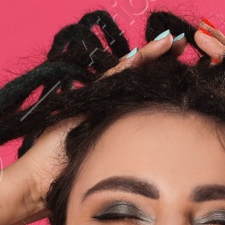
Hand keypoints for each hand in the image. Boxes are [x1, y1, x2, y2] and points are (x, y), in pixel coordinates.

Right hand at [7, 30, 195, 223]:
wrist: (39, 184)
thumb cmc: (71, 179)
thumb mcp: (110, 161)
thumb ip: (130, 148)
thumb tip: (167, 150)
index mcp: (117, 116)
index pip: (144, 88)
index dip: (164, 74)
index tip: (185, 62)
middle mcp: (107, 103)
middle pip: (138, 74)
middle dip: (161, 57)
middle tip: (183, 40)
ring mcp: (95, 100)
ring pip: (127, 72)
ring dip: (149, 54)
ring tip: (171, 40)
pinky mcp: (85, 102)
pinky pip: (110, 81)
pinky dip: (127, 67)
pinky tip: (143, 54)